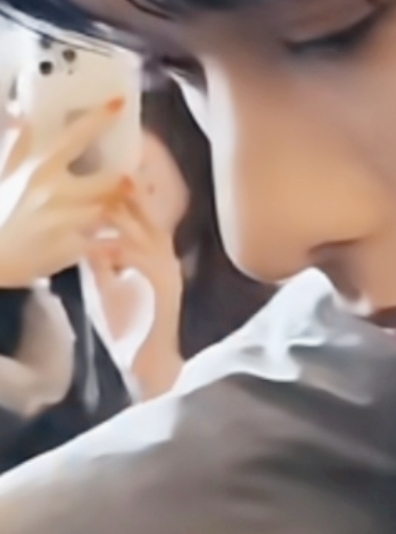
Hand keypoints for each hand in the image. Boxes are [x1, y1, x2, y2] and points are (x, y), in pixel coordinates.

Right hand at [0, 99, 126, 287]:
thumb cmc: (1, 210)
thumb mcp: (5, 173)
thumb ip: (18, 144)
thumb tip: (20, 114)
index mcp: (39, 168)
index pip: (74, 137)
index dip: (99, 118)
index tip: (120, 103)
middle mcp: (54, 192)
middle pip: (109, 181)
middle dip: (128, 180)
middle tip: (137, 177)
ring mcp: (65, 221)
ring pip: (112, 209)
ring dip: (127, 207)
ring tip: (135, 205)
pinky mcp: (73, 247)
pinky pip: (109, 240)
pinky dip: (121, 237)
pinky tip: (126, 234)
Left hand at [86, 184, 183, 397]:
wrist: (146, 363)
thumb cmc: (128, 326)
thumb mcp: (110, 285)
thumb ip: (104, 262)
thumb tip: (90, 240)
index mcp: (156, 257)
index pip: (147, 218)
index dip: (137, 195)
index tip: (124, 170)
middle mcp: (167, 260)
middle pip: (152, 219)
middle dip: (138, 195)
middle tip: (123, 171)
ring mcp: (168, 274)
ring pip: (151, 236)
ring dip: (132, 216)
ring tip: (114, 197)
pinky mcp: (164, 289)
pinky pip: (144, 263)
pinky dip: (125, 251)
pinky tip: (106, 245)